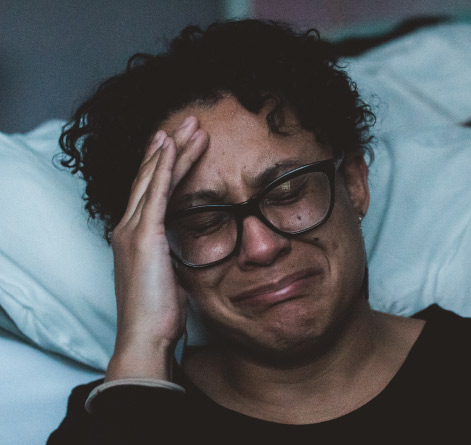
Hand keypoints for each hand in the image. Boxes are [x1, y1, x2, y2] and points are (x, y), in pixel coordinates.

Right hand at [106, 116, 208, 381]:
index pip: (150, 192)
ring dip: (173, 148)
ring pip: (155, 177)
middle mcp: (127, 228)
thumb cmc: (159, 315)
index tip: (178, 143)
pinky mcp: (144, 235)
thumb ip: (172, 257)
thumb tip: (184, 251)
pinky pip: (157, 191)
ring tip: (191, 125)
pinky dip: (166, 166)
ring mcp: (133, 230)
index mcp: (134, 238)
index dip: (163, 165)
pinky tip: (174, 146)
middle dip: (170, 147)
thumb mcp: (169, 278)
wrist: (146, 337)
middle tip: (188, 121)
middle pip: (150, 177)